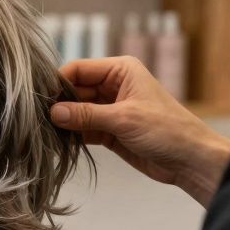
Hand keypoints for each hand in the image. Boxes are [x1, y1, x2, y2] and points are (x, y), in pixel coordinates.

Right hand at [51, 56, 229, 206]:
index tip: (40, 99)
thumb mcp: (124, 119)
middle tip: (38, 119)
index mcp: (120, 70)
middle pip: (74, 90)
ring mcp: (110, 108)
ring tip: (44, 132)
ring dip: (63, 121)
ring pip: (76, 110)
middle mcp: (113, 85)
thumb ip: (86, 115)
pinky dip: (71, 135)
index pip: (78, 69)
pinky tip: (57, 142)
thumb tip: (53, 113)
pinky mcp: (109, 130)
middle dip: (58, 104)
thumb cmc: (167, 130)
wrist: (191, 160)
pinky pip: (82, 128)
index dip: (58, 82)